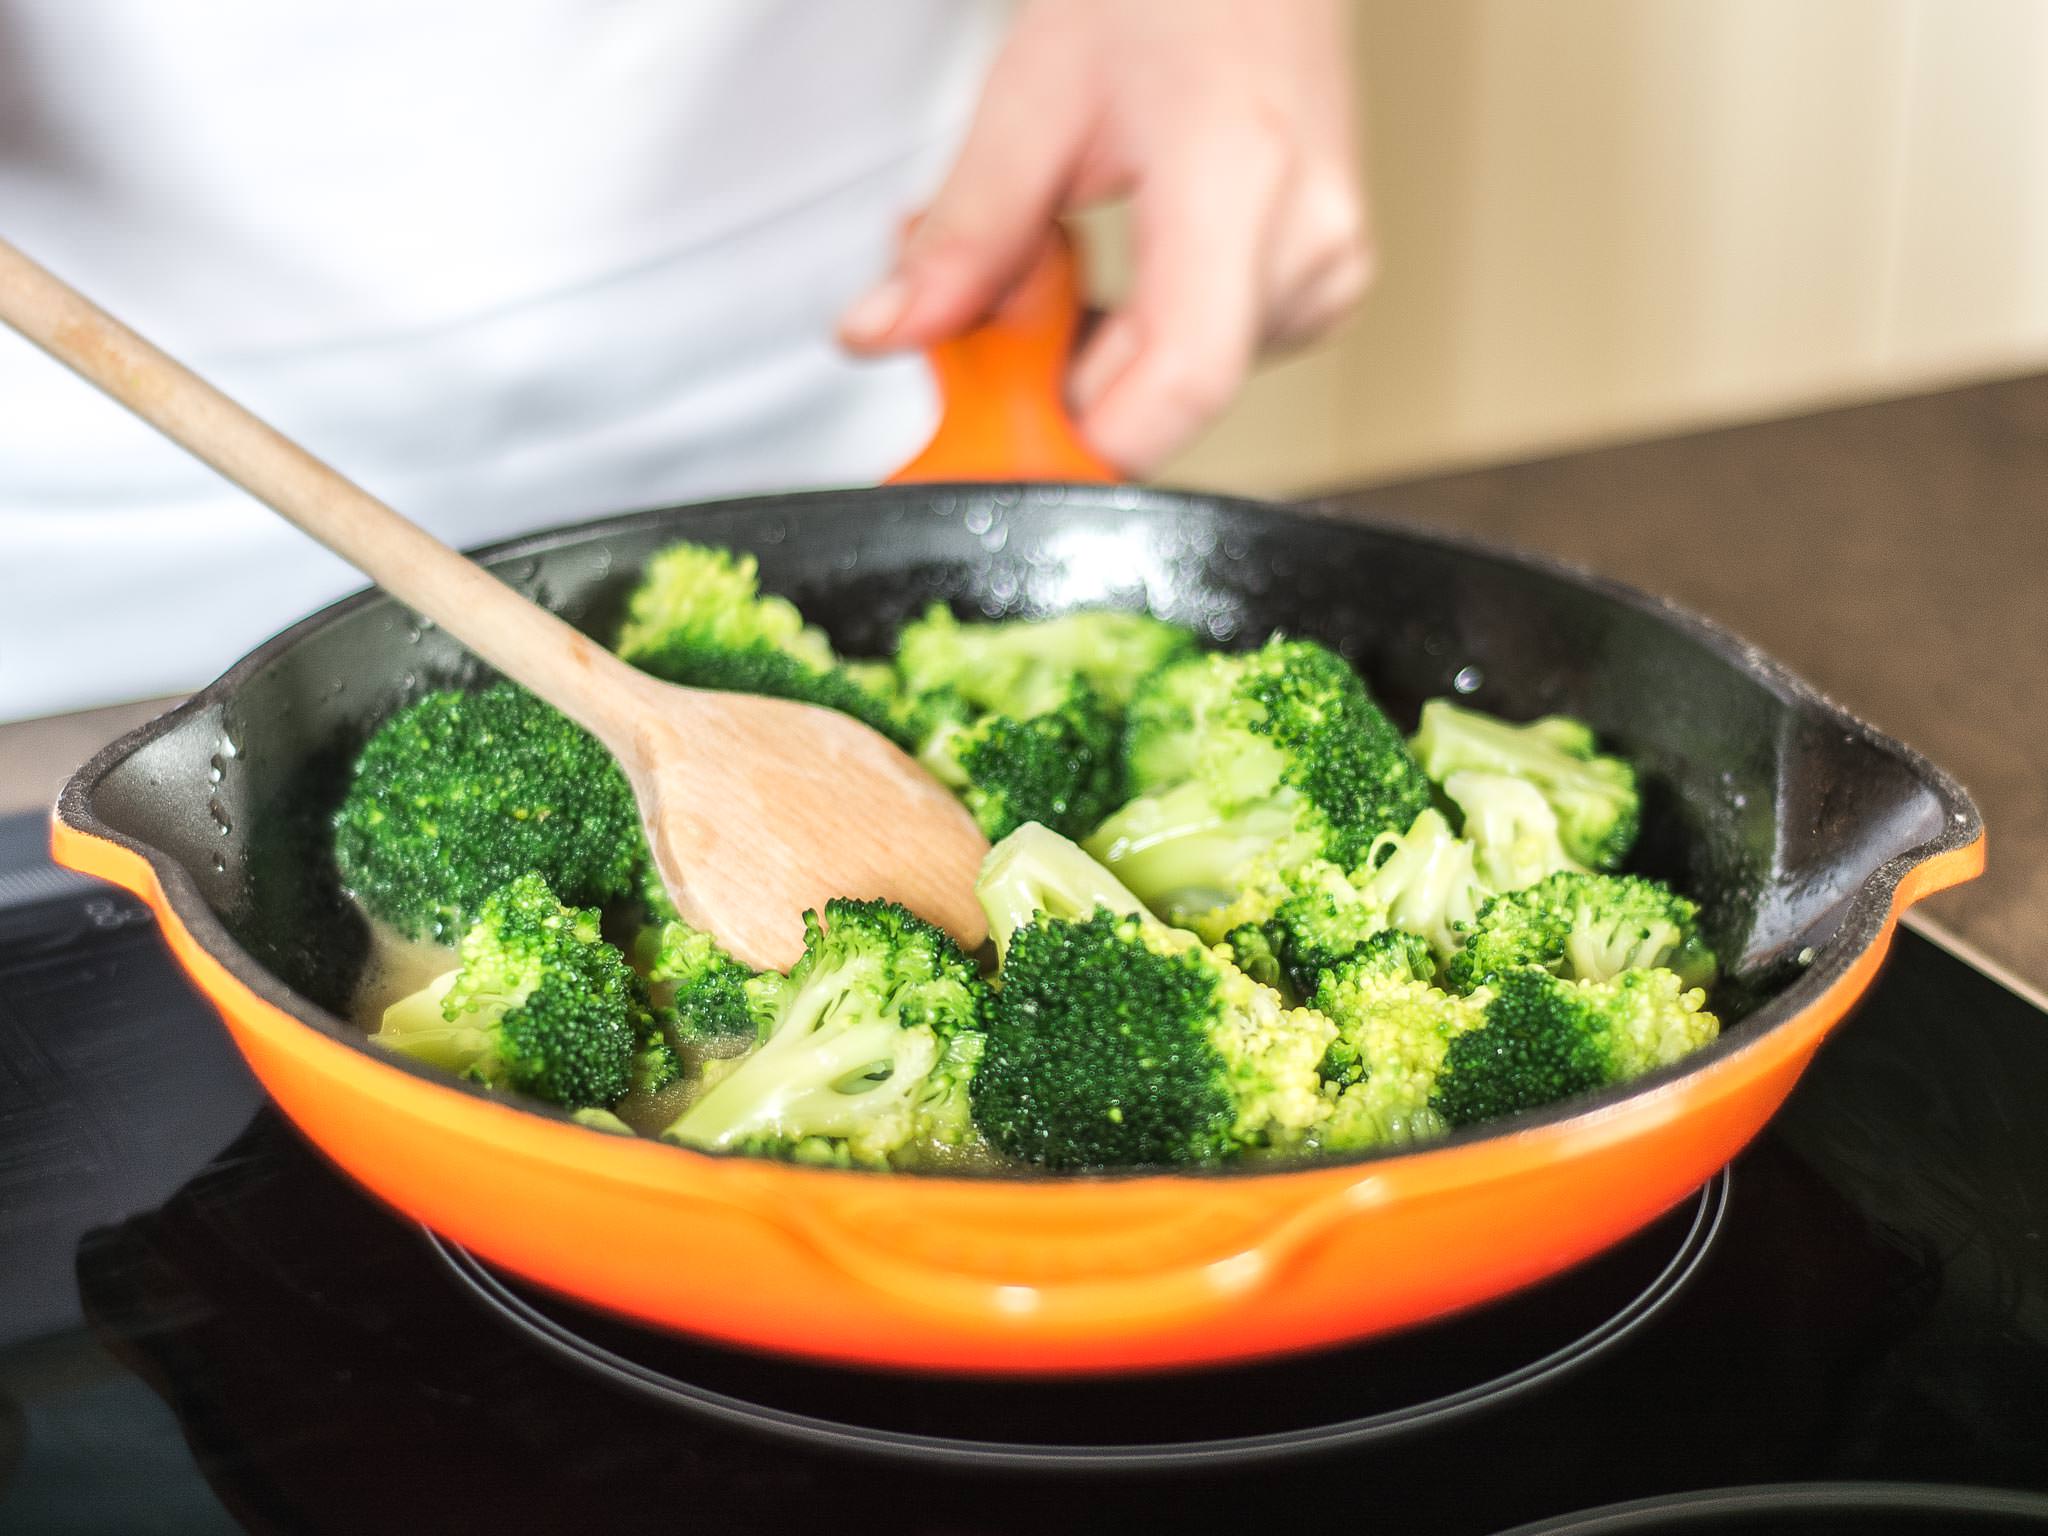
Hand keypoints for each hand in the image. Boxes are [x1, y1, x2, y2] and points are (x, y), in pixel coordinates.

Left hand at [839, 0, 1369, 474]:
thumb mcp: (1036, 98)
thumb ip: (963, 236)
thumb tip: (889, 333)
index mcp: (1241, 183)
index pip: (1176, 386)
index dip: (1078, 444)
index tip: (993, 444)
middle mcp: (1306, 247)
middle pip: (1156, 398)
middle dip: (1050, 379)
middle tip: (994, 295)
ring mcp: (1324, 277)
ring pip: (1171, 391)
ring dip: (1088, 354)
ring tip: (1060, 250)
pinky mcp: (1320, 292)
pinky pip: (1203, 364)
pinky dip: (1135, 338)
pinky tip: (1120, 265)